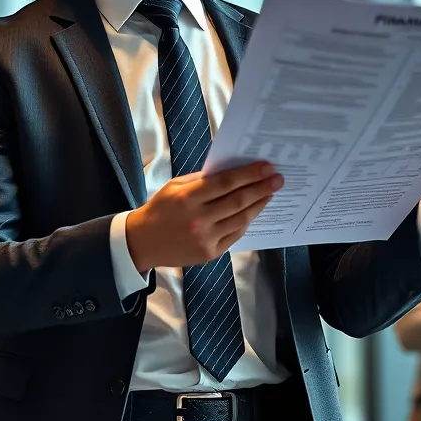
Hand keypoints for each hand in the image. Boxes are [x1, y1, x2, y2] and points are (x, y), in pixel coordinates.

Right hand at [125, 160, 283, 272]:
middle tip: (277, 179)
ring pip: (241, 218)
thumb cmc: (160, 209)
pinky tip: (254, 210)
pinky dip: (247, 221)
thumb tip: (233, 172)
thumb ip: (202, 180)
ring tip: (270, 193)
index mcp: (188, 198)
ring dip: (259, 204)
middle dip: (261, 188)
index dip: (248, 174)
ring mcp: (205, 238)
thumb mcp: (175, 186)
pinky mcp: (210, 253)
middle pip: (238, 201)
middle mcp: (198, 219)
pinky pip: (235, 234)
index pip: (225, 183)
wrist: (143, 242)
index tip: (266, 167)